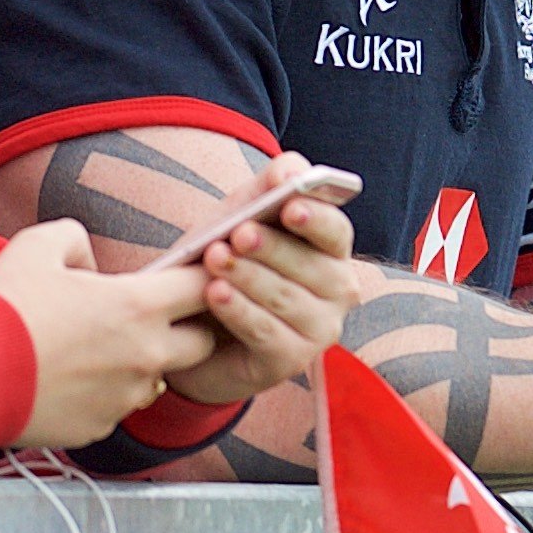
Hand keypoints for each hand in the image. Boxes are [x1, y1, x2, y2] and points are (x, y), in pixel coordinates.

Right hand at [0, 219, 220, 449]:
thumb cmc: (4, 306)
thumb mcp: (37, 245)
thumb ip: (76, 240)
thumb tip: (89, 263)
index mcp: (138, 307)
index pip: (204, 288)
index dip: (203, 278)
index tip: (193, 277)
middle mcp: (145, 355)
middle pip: (201, 344)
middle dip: (188, 329)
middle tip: (151, 319)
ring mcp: (124, 397)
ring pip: (156, 378)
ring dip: (139, 364)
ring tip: (93, 351)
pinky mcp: (100, 427)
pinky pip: (117, 406)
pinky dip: (103, 393)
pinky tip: (68, 379)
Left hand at [167, 151, 361, 403]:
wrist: (194, 329)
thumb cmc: (227, 265)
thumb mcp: (241, 218)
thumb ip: (267, 188)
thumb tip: (289, 172)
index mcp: (331, 251)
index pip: (335, 231)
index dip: (316, 218)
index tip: (289, 206)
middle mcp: (337, 292)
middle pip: (313, 267)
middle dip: (272, 248)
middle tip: (238, 233)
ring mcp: (319, 330)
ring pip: (288, 299)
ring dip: (249, 277)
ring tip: (214, 259)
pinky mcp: (292, 361)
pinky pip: (268, 333)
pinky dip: (240, 311)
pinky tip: (215, 294)